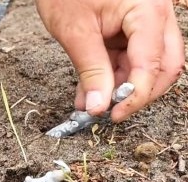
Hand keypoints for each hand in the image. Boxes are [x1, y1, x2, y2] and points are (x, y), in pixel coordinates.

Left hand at [35, 0, 184, 121]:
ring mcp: (146, 21)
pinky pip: (130, 58)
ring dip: (120, 87)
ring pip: (148, 65)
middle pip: (163, 66)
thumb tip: (99, 106)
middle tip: (109, 112)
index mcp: (148, 10)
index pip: (153, 63)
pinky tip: (89, 92)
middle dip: (136, 93)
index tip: (113, 114)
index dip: (135, 94)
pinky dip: (111, 76)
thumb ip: (90, 70)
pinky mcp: (132, 28)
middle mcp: (156, 15)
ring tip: (89, 104)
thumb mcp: (74, 31)